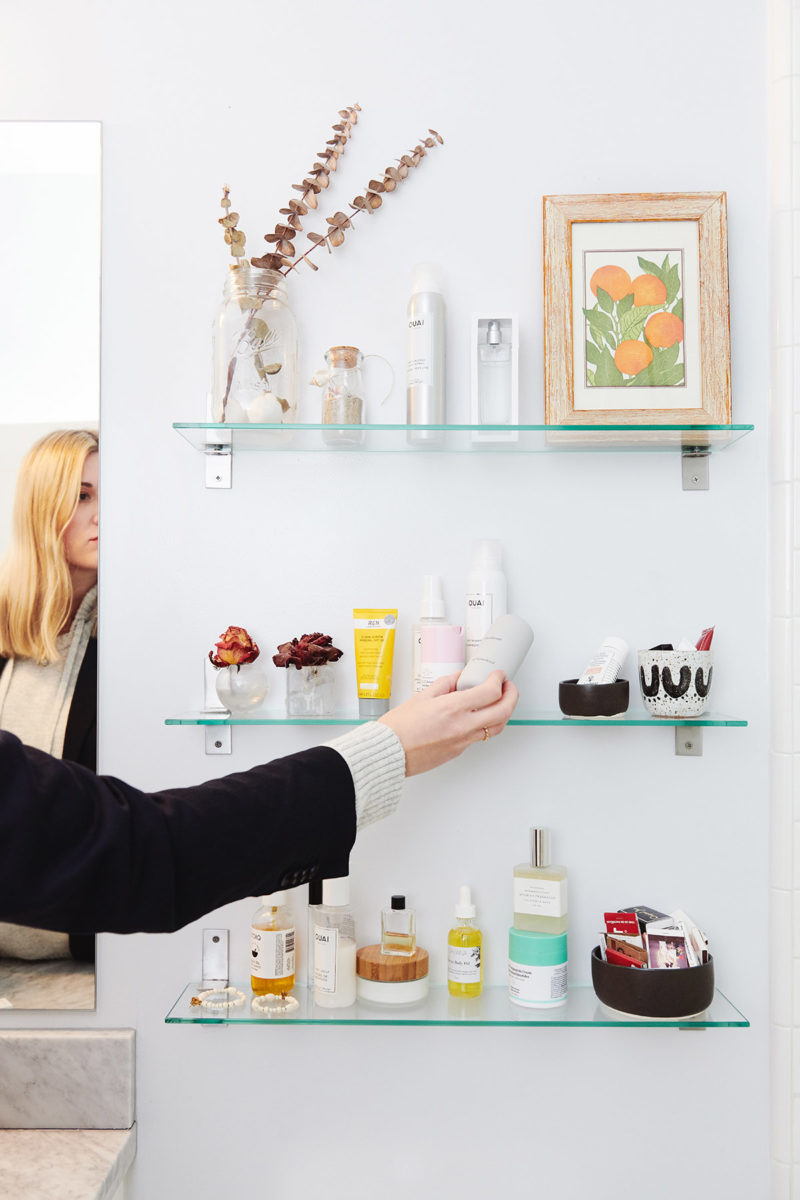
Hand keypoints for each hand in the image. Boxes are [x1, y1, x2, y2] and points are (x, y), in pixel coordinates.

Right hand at [378, 670, 517, 776]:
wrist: (389, 753)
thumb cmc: (398, 728)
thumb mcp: (421, 697)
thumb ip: (445, 684)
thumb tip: (459, 677)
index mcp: (452, 708)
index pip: (490, 692)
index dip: (498, 680)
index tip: (497, 675)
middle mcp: (462, 726)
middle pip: (503, 711)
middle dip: (511, 695)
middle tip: (508, 687)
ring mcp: (463, 741)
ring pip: (497, 727)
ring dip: (504, 712)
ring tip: (500, 701)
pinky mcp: (459, 751)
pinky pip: (480, 736)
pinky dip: (485, 723)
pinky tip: (479, 716)